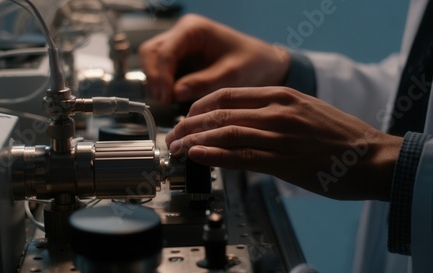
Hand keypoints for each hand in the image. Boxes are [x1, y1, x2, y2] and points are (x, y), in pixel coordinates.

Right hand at [139, 14, 289, 103]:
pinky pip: (162, 70)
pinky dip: (163, 84)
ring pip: (152, 61)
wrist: (264, 64)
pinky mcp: (181, 59)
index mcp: (194, 29)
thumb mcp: (231, 74)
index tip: (166, 98)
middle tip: (164, 100)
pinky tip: (173, 98)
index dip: (161, 77)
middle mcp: (182, 34)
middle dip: (154, 78)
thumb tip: (176, 93)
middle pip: (150, 53)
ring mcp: (180, 46)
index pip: (165, 52)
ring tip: (168, 101)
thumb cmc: (252, 62)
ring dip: (156, 82)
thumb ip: (203, 83)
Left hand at [165, 87, 402, 200]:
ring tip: (177, 149)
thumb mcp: (306, 109)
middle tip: (173, 136)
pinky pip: (240, 156)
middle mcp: (277, 111)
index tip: (187, 117)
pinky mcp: (283, 161)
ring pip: (225, 134)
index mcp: (281, 95)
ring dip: (195, 142)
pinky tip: (197, 156)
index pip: (227, 95)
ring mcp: (279, 135)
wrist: (373, 157)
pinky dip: (214, 156)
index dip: (199, 106)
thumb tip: (241, 122)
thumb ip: (273, 112)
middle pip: (220, 114)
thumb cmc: (341, 136)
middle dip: (190, 126)